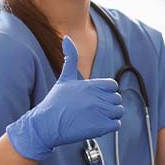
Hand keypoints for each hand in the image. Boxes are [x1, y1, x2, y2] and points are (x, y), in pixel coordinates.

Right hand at [5, 36, 123, 160]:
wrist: (46, 125)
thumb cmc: (54, 102)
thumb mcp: (64, 78)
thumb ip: (70, 58)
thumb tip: (67, 37)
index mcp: (91, 85)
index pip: (113, 85)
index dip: (107, 92)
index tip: (96, 98)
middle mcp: (97, 97)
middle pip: (117, 99)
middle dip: (108, 104)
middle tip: (93, 110)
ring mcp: (99, 112)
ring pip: (118, 111)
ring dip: (110, 115)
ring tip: (96, 118)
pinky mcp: (100, 127)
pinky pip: (117, 124)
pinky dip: (110, 126)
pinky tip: (97, 125)